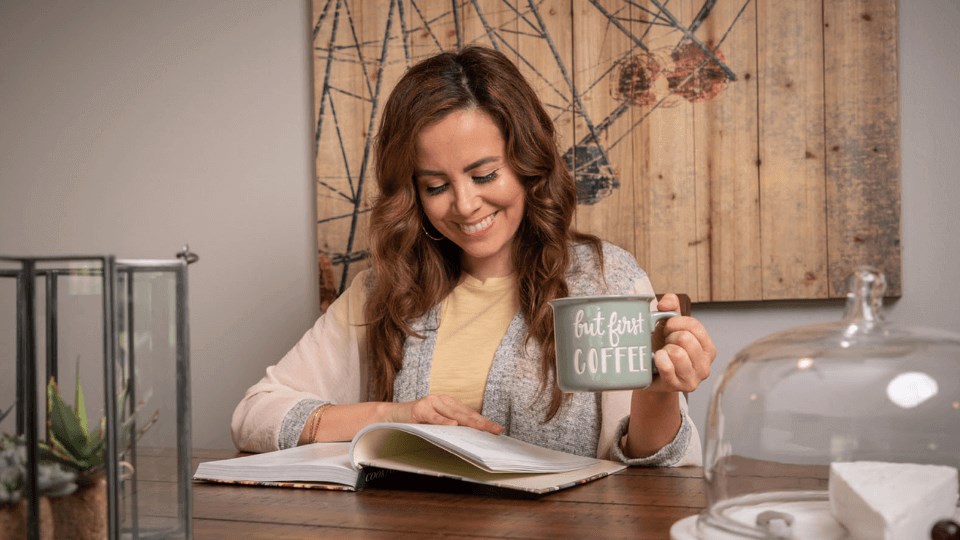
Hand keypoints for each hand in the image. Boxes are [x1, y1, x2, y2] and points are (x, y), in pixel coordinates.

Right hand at [388, 395, 503, 434]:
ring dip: (469, 421)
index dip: (484, 421)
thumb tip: (470, 440)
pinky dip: (443, 421)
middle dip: (482, 422)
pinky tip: (453, 426)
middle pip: (466, 413)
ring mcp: (430, 403)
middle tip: (495, 430)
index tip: (498, 429)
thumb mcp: (435, 425)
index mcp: (448, 404)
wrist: (390, 416)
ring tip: (482, 428)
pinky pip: (433, 416)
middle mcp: (441, 401)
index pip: (470, 413)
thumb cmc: (415, 422)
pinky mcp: (419, 409)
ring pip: (453, 413)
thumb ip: (450, 428)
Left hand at [647, 293, 715, 393]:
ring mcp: (694, 378)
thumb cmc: (661, 347)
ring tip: (664, 355)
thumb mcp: (669, 324)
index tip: (667, 329)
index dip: (675, 323)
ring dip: (664, 350)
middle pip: (685, 338)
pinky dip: (659, 360)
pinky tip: (657, 361)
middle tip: (665, 345)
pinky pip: (667, 368)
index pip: (694, 325)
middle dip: (669, 338)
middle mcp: (706, 365)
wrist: (650, 375)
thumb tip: (664, 304)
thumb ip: (671, 305)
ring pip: (677, 353)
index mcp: (708, 347)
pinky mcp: (679, 387)